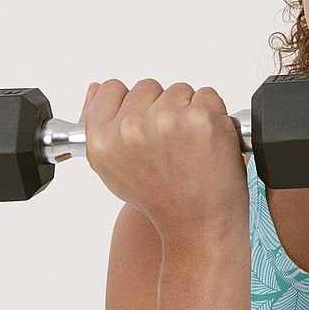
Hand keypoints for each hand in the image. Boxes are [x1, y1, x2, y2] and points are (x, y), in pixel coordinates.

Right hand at [79, 79, 248, 241]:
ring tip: (190, 145)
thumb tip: (94, 89)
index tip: (145, 119)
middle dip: (163, 108)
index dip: (132, 103)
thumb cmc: (161, 197)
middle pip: (148, 87)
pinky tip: (208, 141)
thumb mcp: (114, 168)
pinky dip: (214, 113)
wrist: (198, 222)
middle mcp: (131, 127)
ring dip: (189, 110)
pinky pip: (208, 95)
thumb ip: (100, 125)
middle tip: (172, 142)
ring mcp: (166, 120)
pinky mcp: (201, 117)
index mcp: (103, 139)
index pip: (111, 89)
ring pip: (180, 90)